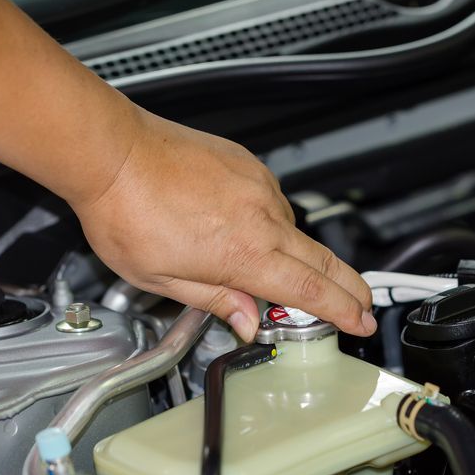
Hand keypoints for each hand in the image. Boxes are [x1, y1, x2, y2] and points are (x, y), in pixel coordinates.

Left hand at [70, 108, 375, 341]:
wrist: (112, 152)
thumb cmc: (126, 212)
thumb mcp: (164, 280)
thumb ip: (217, 301)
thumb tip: (248, 322)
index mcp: (244, 254)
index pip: (310, 290)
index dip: (342, 310)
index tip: (359, 321)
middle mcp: (261, 218)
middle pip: (322, 260)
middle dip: (349, 287)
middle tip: (362, 304)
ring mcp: (258, 188)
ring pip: (295, 231)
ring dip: (301, 255)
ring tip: (287, 273)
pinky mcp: (248, 166)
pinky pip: (273, 202)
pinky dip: (273, 223)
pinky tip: (252, 231)